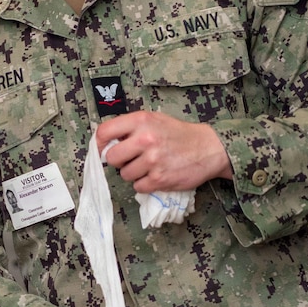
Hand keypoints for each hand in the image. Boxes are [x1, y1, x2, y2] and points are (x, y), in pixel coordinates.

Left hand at [96, 110, 231, 193]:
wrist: (209, 148)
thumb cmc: (179, 134)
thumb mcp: (155, 120)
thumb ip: (132, 128)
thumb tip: (106, 143)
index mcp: (141, 120)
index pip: (105, 132)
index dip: (99, 144)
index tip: (101, 150)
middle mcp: (145, 139)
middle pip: (112, 158)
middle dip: (119, 161)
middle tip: (131, 159)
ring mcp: (152, 160)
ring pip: (125, 174)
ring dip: (134, 174)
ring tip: (149, 166)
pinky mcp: (160, 179)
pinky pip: (138, 187)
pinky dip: (145, 184)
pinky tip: (156, 175)